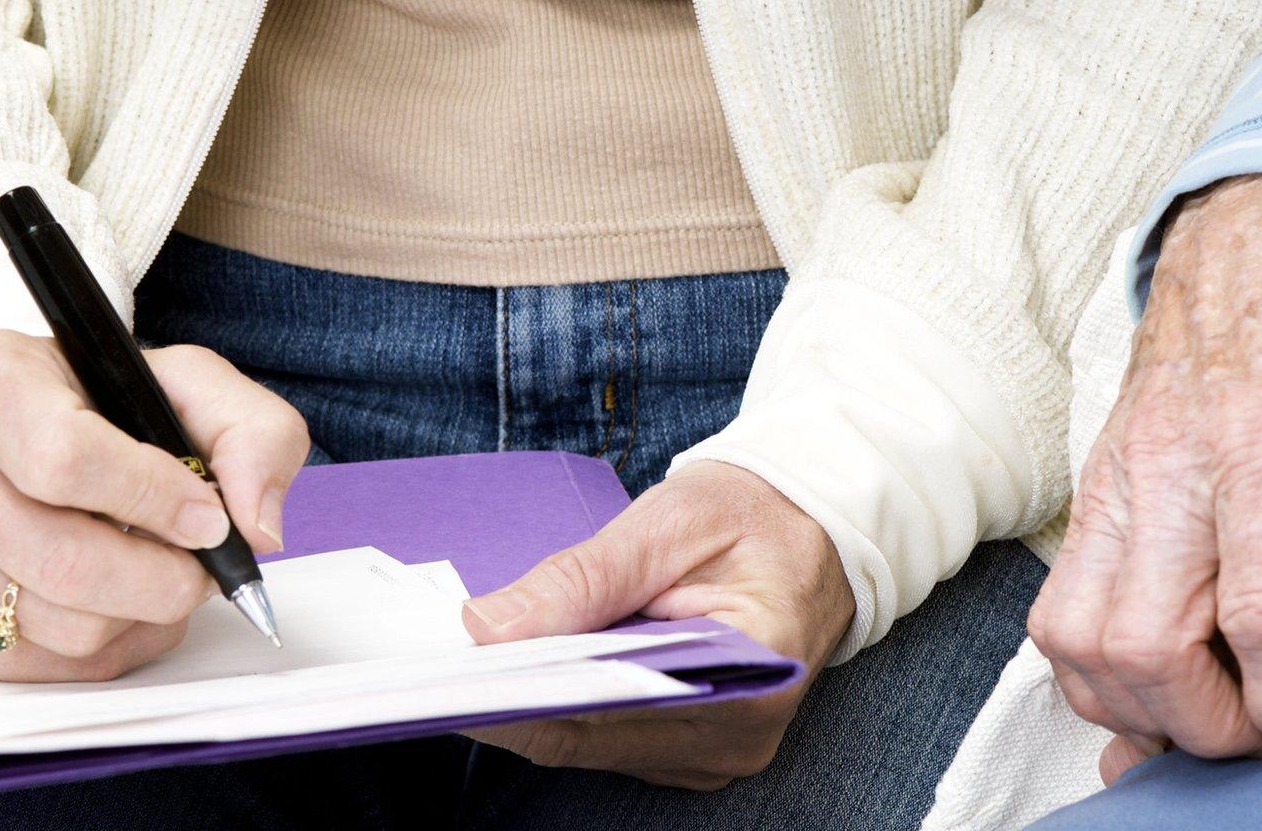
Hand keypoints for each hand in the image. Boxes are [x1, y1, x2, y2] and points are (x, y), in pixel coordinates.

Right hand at [0, 331, 307, 681]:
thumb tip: (255, 527)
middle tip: (202, 566)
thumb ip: (253, 436)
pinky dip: (105, 648)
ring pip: (57, 624)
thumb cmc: (116, 403)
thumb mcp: (198, 385)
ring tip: (163, 573)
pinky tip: (126, 605)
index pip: (63, 460)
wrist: (45, 427)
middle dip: (160, 578)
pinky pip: (35, 664)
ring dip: (139, 614)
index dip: (152, 499)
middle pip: (59, 560)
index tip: (208, 518)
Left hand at [460, 462, 853, 790]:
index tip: (453, 677)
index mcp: (754, 675)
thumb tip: (485, 626)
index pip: (614, 711)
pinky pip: (617, 739)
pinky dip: (575, 705)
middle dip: (519, 702)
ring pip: (598, 746)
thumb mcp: (669, 523)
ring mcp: (724, 749)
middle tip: (445, 663)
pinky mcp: (702, 745)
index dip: (525, 700)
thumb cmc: (754, 512)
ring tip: (485, 658)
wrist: (816, 523)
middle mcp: (742, 733)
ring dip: (542, 704)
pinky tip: (541, 665)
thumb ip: (580, 579)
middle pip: (596, 740)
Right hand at [1029, 174, 1261, 781]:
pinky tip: (1157, 687)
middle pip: (1154, 647)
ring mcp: (1116, 479)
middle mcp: (1172, 464)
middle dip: (1218, 727)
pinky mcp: (1089, 491)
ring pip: (1085, 642)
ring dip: (1146, 710)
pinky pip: (1058, 616)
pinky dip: (1097, 674)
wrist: (1242, 238)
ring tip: (1218, 723)